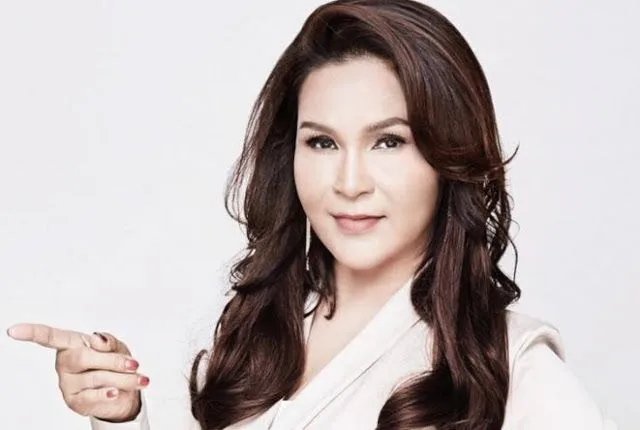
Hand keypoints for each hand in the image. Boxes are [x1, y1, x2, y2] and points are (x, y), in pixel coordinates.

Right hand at [6, 323, 148, 421]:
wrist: (125, 392)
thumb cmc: (116, 364)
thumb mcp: (118, 348)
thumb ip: (109, 341)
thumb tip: (97, 339)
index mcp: (71, 344)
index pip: (50, 336)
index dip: (32, 333)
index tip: (14, 331)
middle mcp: (64, 363)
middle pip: (83, 357)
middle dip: (114, 361)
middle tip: (133, 364)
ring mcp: (67, 383)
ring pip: (95, 377)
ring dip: (123, 378)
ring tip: (139, 379)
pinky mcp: (74, 401)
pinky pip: (91, 396)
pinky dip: (107, 394)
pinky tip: (116, 392)